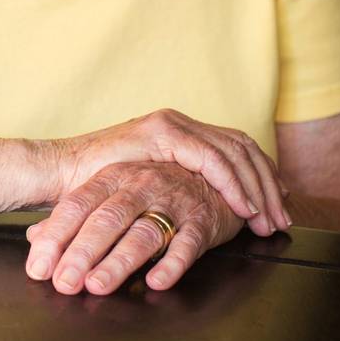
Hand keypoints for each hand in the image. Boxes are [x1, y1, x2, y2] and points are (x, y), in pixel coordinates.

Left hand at [25, 160, 245, 294]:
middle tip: (64, 282)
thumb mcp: (112, 193)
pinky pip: (187, 244)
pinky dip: (172, 263)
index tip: (38, 267)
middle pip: (106, 220)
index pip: (77, 205)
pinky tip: (155, 281)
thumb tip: (36, 238)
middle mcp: (140, 186)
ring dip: (118, 261)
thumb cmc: (154, 187)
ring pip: (142, 233)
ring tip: (97, 285)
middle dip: (82, 253)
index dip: (56, 237)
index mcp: (113, 177)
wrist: (212, 174)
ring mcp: (172, 202)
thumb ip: (76, 216)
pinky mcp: (201, 222)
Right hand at [51, 108, 290, 238]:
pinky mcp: (160, 133)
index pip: (235, 147)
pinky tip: (242, 207)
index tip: (278, 205)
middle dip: (267, 184)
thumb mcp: (148, 187)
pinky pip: (210, 158)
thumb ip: (177, 188)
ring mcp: (170, 124)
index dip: (261, 175)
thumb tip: (209, 210)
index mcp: (179, 131)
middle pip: (242, 146)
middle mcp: (179, 121)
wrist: (58, 171)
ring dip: (256, 187)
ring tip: (265, 219)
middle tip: (280, 219)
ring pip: (233, 150)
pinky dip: (231, 183)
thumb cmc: (96, 188)